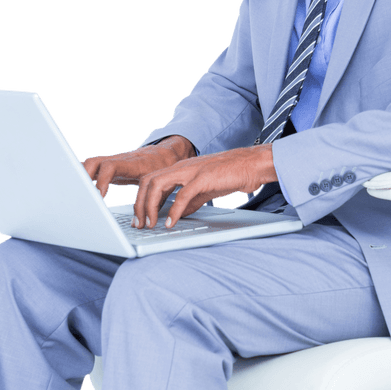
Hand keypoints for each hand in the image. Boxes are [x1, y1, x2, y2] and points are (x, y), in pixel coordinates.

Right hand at [82, 136, 195, 198]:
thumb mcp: (162, 184)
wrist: (163, 154)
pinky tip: (77, 187)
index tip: (98, 198)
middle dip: (84, 177)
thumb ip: (153, 201)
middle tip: (82, 196)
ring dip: (81, 176)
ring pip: (91, 164)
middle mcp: (119, 161)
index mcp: (132, 164)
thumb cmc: (163, 169)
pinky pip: (93, 168)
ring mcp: (113, 163)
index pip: (110, 167)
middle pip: (94, 162)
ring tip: (75, 193)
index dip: (101, 181)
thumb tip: (144, 223)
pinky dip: (84, 176)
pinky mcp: (109, 167)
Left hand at [132, 144, 277, 228]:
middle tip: (140, 224)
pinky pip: (182, 195)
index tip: (140, 218)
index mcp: (179, 169)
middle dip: (139, 204)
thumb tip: (179, 215)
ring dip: (150, 207)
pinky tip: (171, 223)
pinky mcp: (202, 178)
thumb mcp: (204, 189)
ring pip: (158, 185)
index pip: (150, 181)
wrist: (251, 165)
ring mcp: (190, 171)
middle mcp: (180, 167)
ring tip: (151, 224)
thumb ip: (190, 201)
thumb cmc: (230, 174)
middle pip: (147, 182)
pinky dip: (174, 210)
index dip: (141, 200)